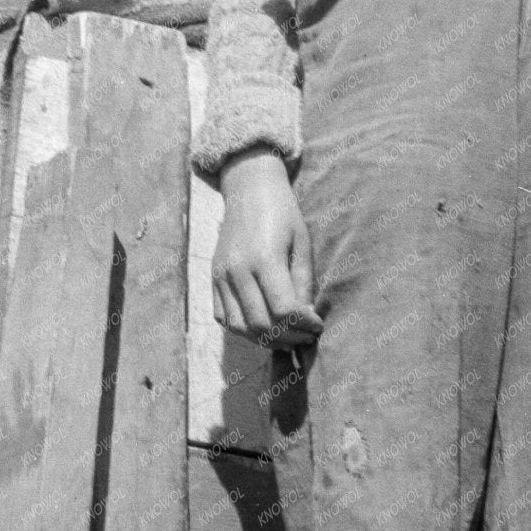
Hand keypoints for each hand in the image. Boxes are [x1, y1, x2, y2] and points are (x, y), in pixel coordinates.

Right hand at [211, 148, 322, 346]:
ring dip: (265, 340)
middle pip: (261, 324)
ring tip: (286, 336)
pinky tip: (263, 326)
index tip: (317, 326)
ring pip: (239, 327)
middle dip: (288, 338)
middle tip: (305, 337)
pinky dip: (243, 329)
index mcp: (265, 258)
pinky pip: (223, 317)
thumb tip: (305, 319)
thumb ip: (303, 283)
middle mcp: (238, 270)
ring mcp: (221, 275)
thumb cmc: (283, 214)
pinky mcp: (213, 278)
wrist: (249, 190)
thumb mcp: (302, 243)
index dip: (304, 325)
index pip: (283, 310)